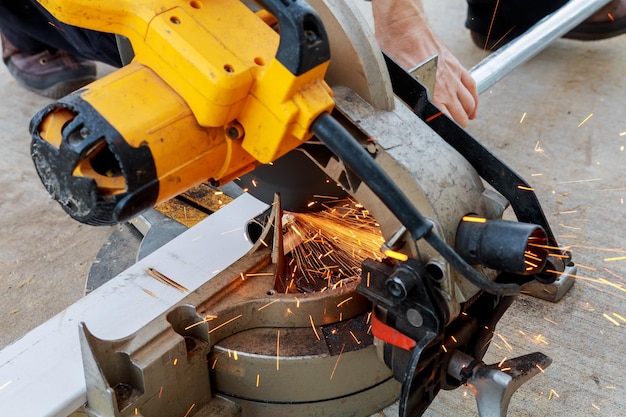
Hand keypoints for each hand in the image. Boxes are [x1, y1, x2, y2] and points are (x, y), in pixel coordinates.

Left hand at [372, 0, 477, 125]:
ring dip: (468, 115)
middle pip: (460, 116)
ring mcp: (453, 77)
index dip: (444, 133)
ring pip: (469, 104)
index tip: (442, 139)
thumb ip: (407, 103)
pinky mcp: (457, 66)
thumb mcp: (396, 84)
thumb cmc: (397, 54)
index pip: (444, 123)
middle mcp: (445, 89)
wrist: (406, 30)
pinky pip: (472, 86)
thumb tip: (411, 117)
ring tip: (465, 121)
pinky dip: (475, 99)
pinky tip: (473, 107)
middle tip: (452, 131)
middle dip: (457, 126)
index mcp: (430, 96)